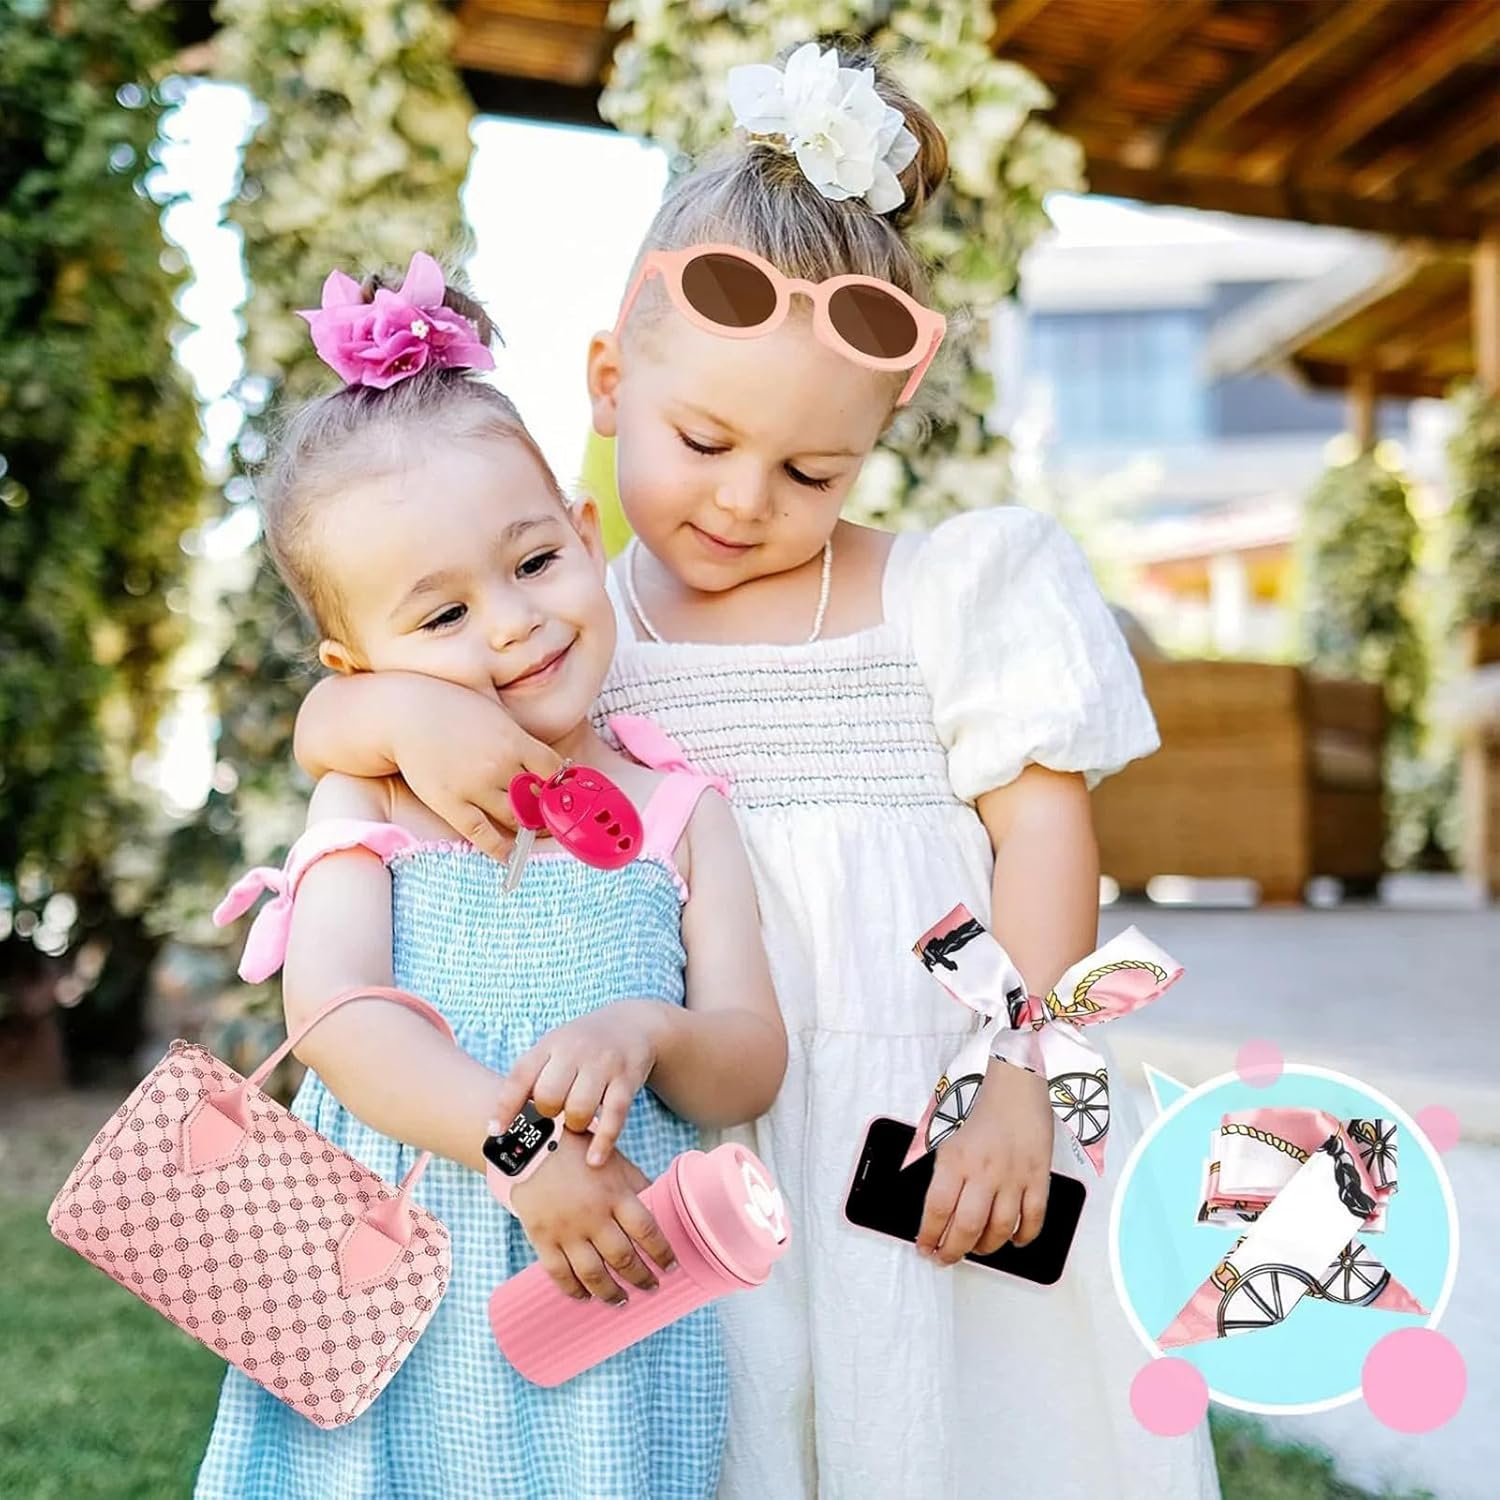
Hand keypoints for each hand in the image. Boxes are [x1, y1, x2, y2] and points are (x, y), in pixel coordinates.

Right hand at [390, 677, 561, 858]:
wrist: (405, 713)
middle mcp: (500, 765)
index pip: (553, 770)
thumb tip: (543, 760)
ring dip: (528, 829)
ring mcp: (476, 786)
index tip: (562, 793)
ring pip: (515, 818)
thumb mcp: (495, 715)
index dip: (561, 784)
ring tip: (533, 834)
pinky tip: (508, 856)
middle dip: (548, 811)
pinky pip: (481, 834)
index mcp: (515, 741)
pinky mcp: (451, 803)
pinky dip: (498, 848)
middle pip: (538, 799)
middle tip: (552, 820)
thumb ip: (518, 738)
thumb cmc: (451, 708)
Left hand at [492, 1001, 664, 1166]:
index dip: (505, 1106)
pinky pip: (613, 1116)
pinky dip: (602, 1142)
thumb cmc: (583, 1046)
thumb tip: (505, 1123)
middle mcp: (576, 1050)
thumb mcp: (556, 1047)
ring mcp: (603, 1064)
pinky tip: (594, 1159)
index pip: (521, 1076)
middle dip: (548, 1114)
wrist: (632, 1023)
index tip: (495, 1132)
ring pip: (579, 1109)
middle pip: (549, 1097)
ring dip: (574, 1125)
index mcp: (551, 1043)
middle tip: (555, 1115)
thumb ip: (534, 1076)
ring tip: (576, 1122)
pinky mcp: (627, 1079)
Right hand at [509, 1129, 676, 1302]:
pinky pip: (560, 1274)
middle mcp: (593, 1215)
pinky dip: (574, 1290)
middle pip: (622, 1258)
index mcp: (615, 1194)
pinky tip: (585, 1297)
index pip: (647, 1231)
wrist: (532, 1146)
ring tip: (621, 1301)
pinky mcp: (542, 1238)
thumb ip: (636, 1186)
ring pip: (593, 1273)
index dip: (663, 1253)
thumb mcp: (615, 1161)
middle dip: (641, 1278)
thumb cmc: (581, 1152)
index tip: (672, 1267)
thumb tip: (661, 1208)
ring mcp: (566, 1230)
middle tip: (651, 1288)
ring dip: (610, 1292)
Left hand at [916, 1062, 1052, 1265]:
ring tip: (977, 1249)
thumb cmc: (981, 1105)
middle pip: (967, 1227)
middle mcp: (984, 1171)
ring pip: (1000, 1229)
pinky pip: (1033, 1218)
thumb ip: (942, 1171)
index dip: (929, 1236)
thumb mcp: (946, 1135)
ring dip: (986, 1247)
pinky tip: (1014, 1239)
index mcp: (956, 1159)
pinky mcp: (1038, 1176)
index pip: (937, 1210)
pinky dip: (1024, 1236)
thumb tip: (935, 1211)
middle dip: (953, 1251)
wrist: (1016, 1082)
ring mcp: (1014, 1176)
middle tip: (946, 1257)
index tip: (925, 1247)